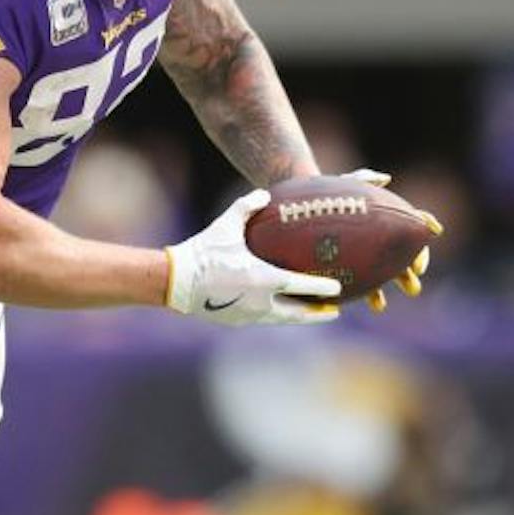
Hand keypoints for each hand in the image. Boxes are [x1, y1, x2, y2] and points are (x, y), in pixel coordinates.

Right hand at [165, 189, 341, 326]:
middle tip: (334, 311)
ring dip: (299, 317)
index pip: (302, 286)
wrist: (175, 281)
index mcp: (264, 279)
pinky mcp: (235, 320)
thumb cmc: (202, 251)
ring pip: (281, 319)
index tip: (338, 290)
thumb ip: (248, 206)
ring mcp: (248, 314)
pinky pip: (263, 319)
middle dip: (318, 313)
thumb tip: (264, 194)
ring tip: (312, 315)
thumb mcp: (226, 224)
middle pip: (297, 313)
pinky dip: (277, 316)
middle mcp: (260, 301)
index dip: (323, 288)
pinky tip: (279, 312)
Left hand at [342, 169, 443, 312]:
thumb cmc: (330, 191)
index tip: (420, 266)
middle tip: (412, 289)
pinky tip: (343, 304)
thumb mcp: (346, 182)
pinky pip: (351, 281)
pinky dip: (349, 292)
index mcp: (389, 221)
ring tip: (378, 307)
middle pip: (400, 259)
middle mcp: (380, 239)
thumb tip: (386, 178)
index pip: (414, 233)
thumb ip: (364, 178)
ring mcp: (362, 252)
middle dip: (407, 276)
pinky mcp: (342, 264)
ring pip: (376, 275)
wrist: (302, 204)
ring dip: (378, 294)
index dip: (420, 251)